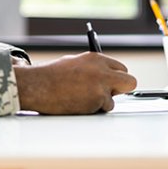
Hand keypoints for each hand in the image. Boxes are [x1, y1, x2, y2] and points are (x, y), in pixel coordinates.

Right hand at [13, 52, 136, 113]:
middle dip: (122, 89)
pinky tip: (77, 104)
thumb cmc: (51, 76)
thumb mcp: (75, 63)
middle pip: (129, 81)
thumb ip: (93, 69)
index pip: (121, 68)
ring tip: (81, 99)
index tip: (111, 83)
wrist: (38, 85)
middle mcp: (102, 70)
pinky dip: (92, 110)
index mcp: (96, 58)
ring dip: (101, 102)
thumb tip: (106, 79)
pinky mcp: (97, 100)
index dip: (115, 77)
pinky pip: (102, 109)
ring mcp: (101, 86)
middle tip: (109, 94)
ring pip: (113, 99)